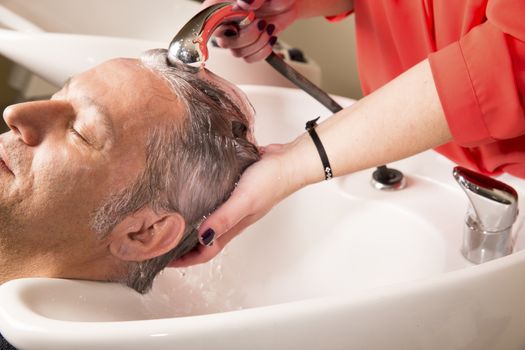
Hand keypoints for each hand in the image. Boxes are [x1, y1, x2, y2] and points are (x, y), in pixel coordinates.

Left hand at [169, 143, 301, 266]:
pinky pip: (214, 203)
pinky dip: (200, 206)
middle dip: (183, 246)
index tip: (164, 258)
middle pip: (204, 240)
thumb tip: (202, 237)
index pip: (206, 251)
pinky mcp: (234, 189)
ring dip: (190, 226)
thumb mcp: (244, 201)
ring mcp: (234, 205)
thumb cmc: (271, 182)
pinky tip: (191, 196)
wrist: (289, 161)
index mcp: (233, 227)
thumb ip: (224, 218)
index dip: (185, 259)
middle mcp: (232, 219)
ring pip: (208, 222)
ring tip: (170, 221)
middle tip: (160, 241)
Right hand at [201, 0, 299, 61]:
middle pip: (224, 43)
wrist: (288, 3)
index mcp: (220, 6)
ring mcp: (237, 36)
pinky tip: (271, 38)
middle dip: (247, 36)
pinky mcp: (249, 46)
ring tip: (269, 27)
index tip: (234, 27)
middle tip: (261, 22)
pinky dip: (263, 52)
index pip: (206, 22)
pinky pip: (249, 58)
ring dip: (258, 43)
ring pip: (238, 53)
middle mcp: (226, 22)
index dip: (218, 30)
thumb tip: (245, 4)